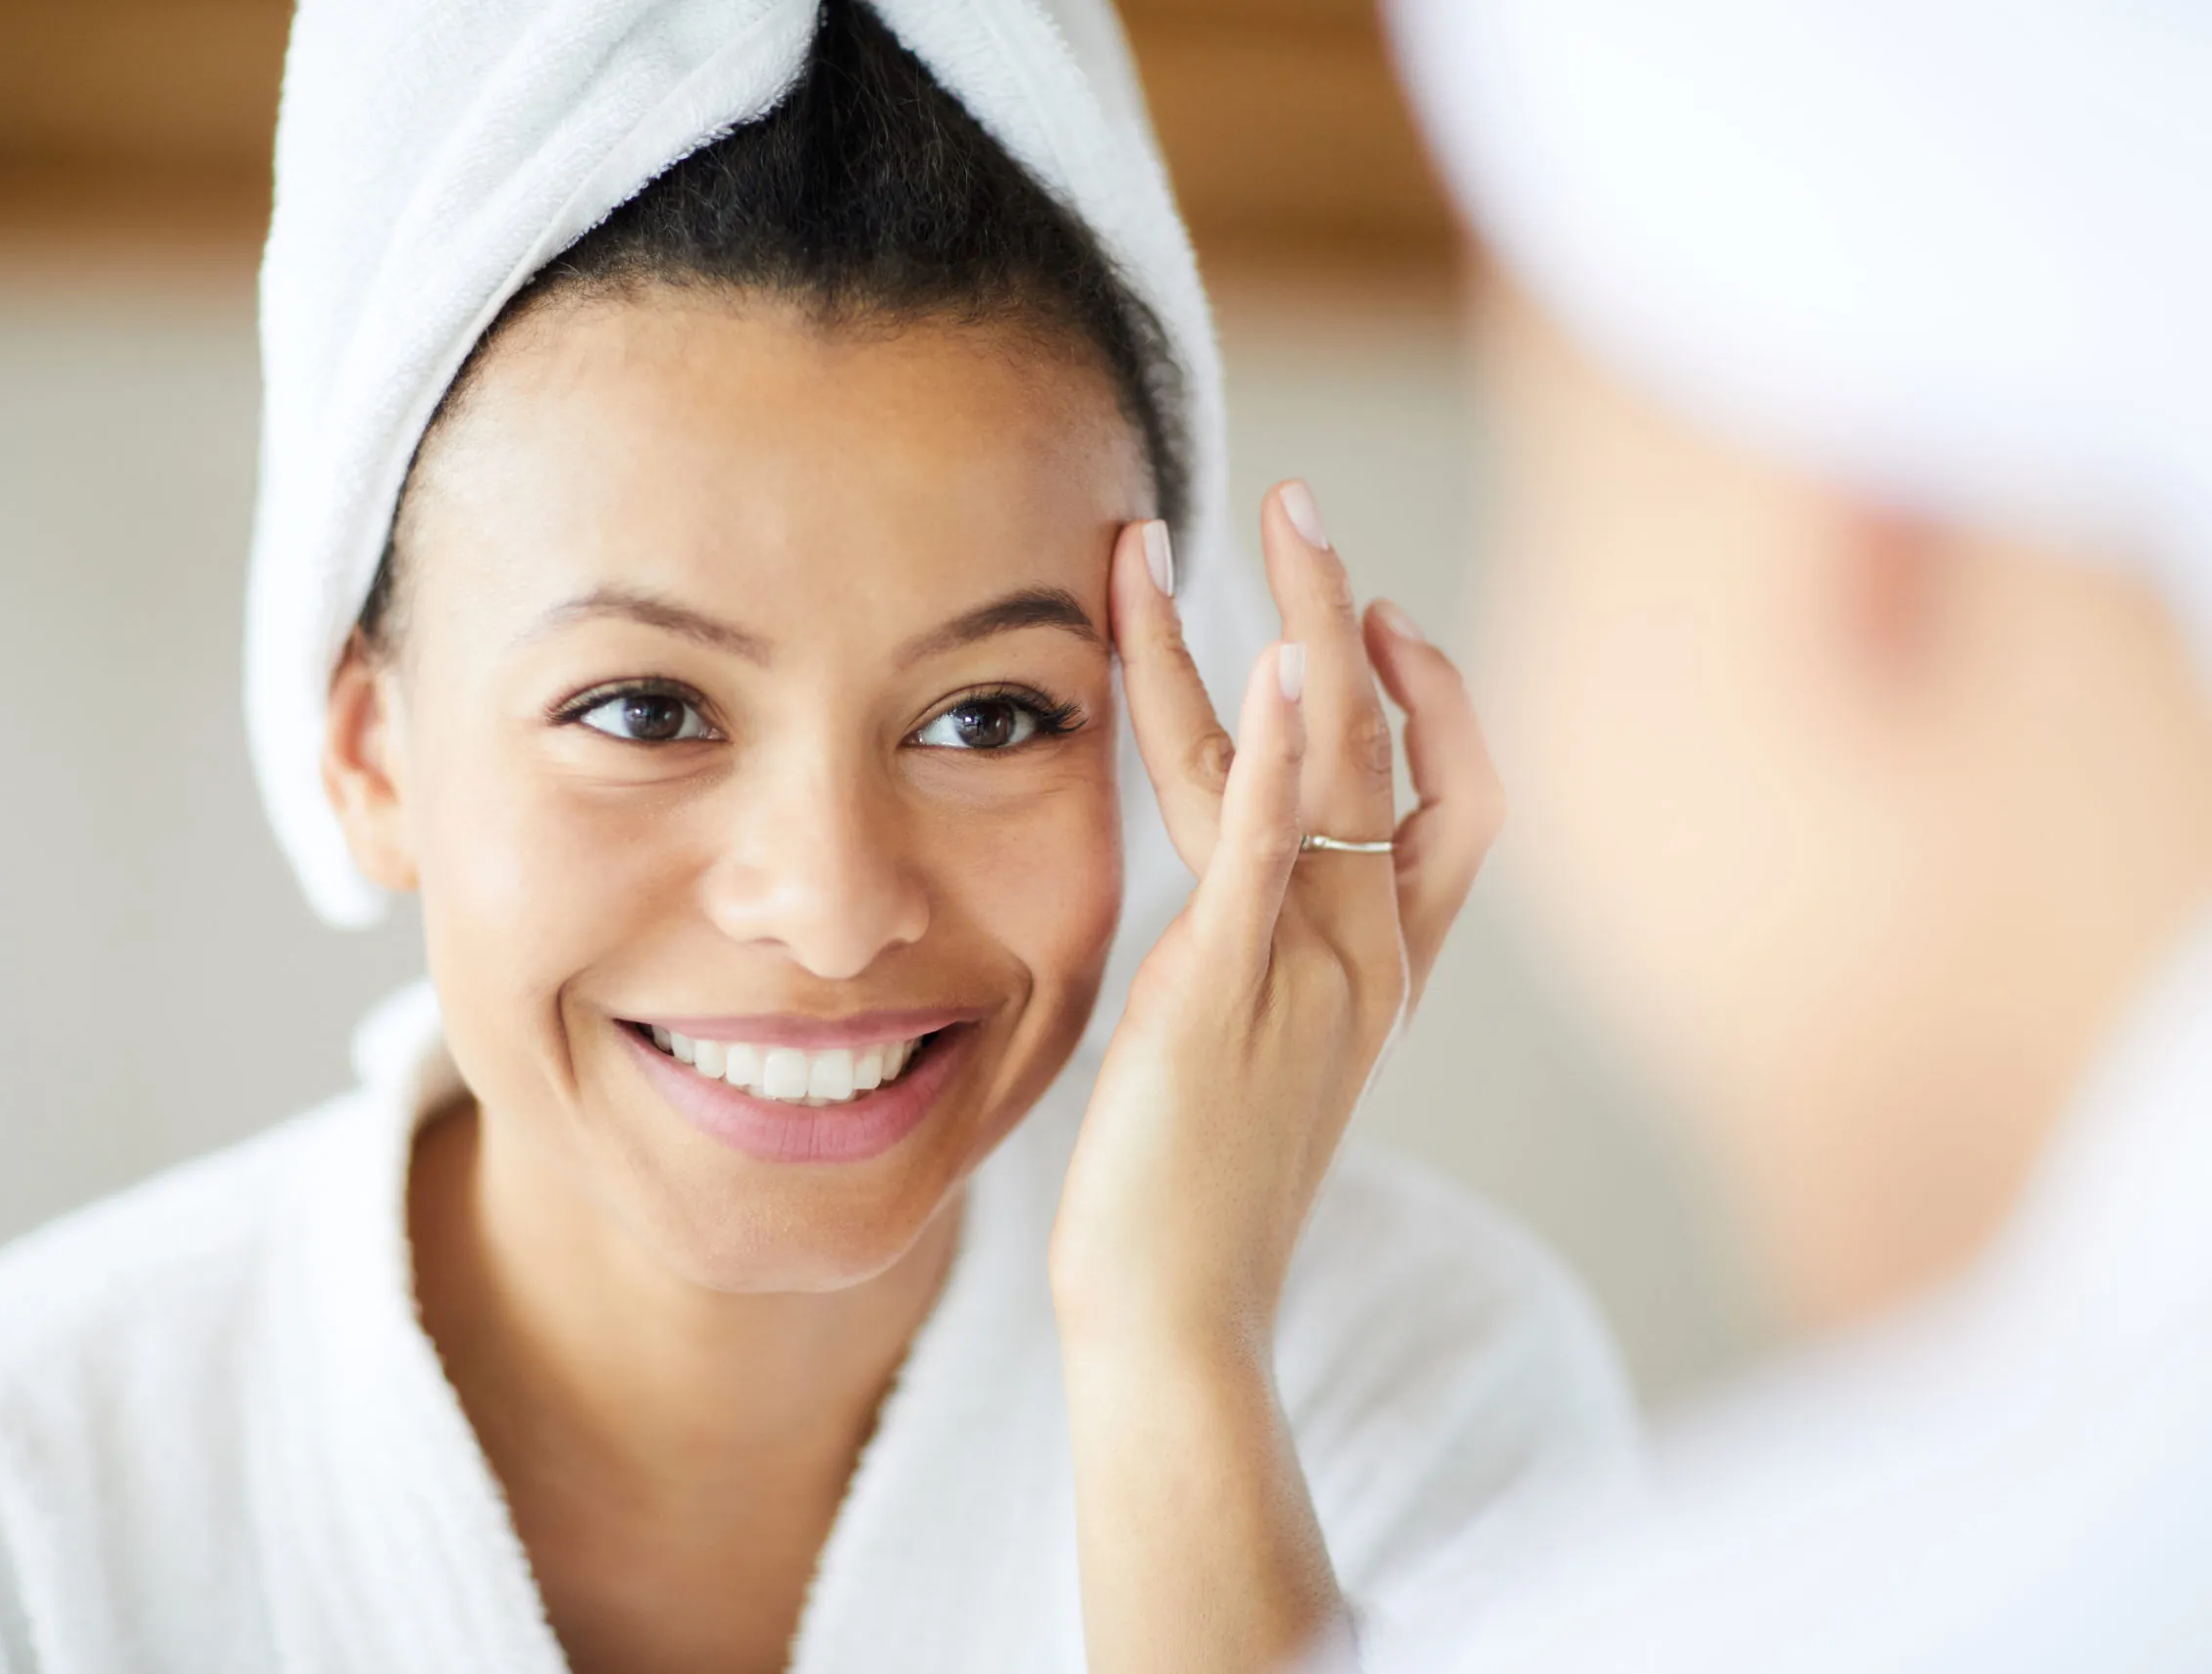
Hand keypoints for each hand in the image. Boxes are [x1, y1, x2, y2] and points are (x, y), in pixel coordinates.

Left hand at [1051, 480, 1503, 1353]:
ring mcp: (1308, 965)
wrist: (1178, 1316)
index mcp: (1381, 972)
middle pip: (1392, 744)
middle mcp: (1367, 954)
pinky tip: (1269, 653)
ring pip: (1333, 759)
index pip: (1455, 800)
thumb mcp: (1256, 1063)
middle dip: (1350, 611)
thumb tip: (1230, 915)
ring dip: (1307, 622)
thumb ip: (1260, 969)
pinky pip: (1267, 840)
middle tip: (1302, 502)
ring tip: (1277, 512)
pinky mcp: (1228, 983)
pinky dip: (1276, 743)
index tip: (1374, 619)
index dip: (1431, 698)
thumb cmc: (1197, 1199)